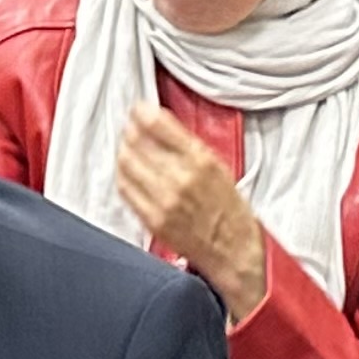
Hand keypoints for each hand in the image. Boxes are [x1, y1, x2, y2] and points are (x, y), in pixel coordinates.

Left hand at [116, 106, 268, 321]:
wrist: (234, 250)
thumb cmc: (229, 209)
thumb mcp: (218, 165)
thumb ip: (188, 145)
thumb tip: (160, 124)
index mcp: (200, 160)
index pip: (157, 124)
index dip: (141, 112)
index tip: (138, 109)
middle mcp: (180, 178)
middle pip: (136, 141)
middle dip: (131, 130)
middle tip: (132, 129)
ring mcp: (163, 200)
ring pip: (126, 162)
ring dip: (124, 150)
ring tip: (129, 149)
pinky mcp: (152, 219)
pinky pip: (125, 188)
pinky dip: (123, 175)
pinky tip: (129, 172)